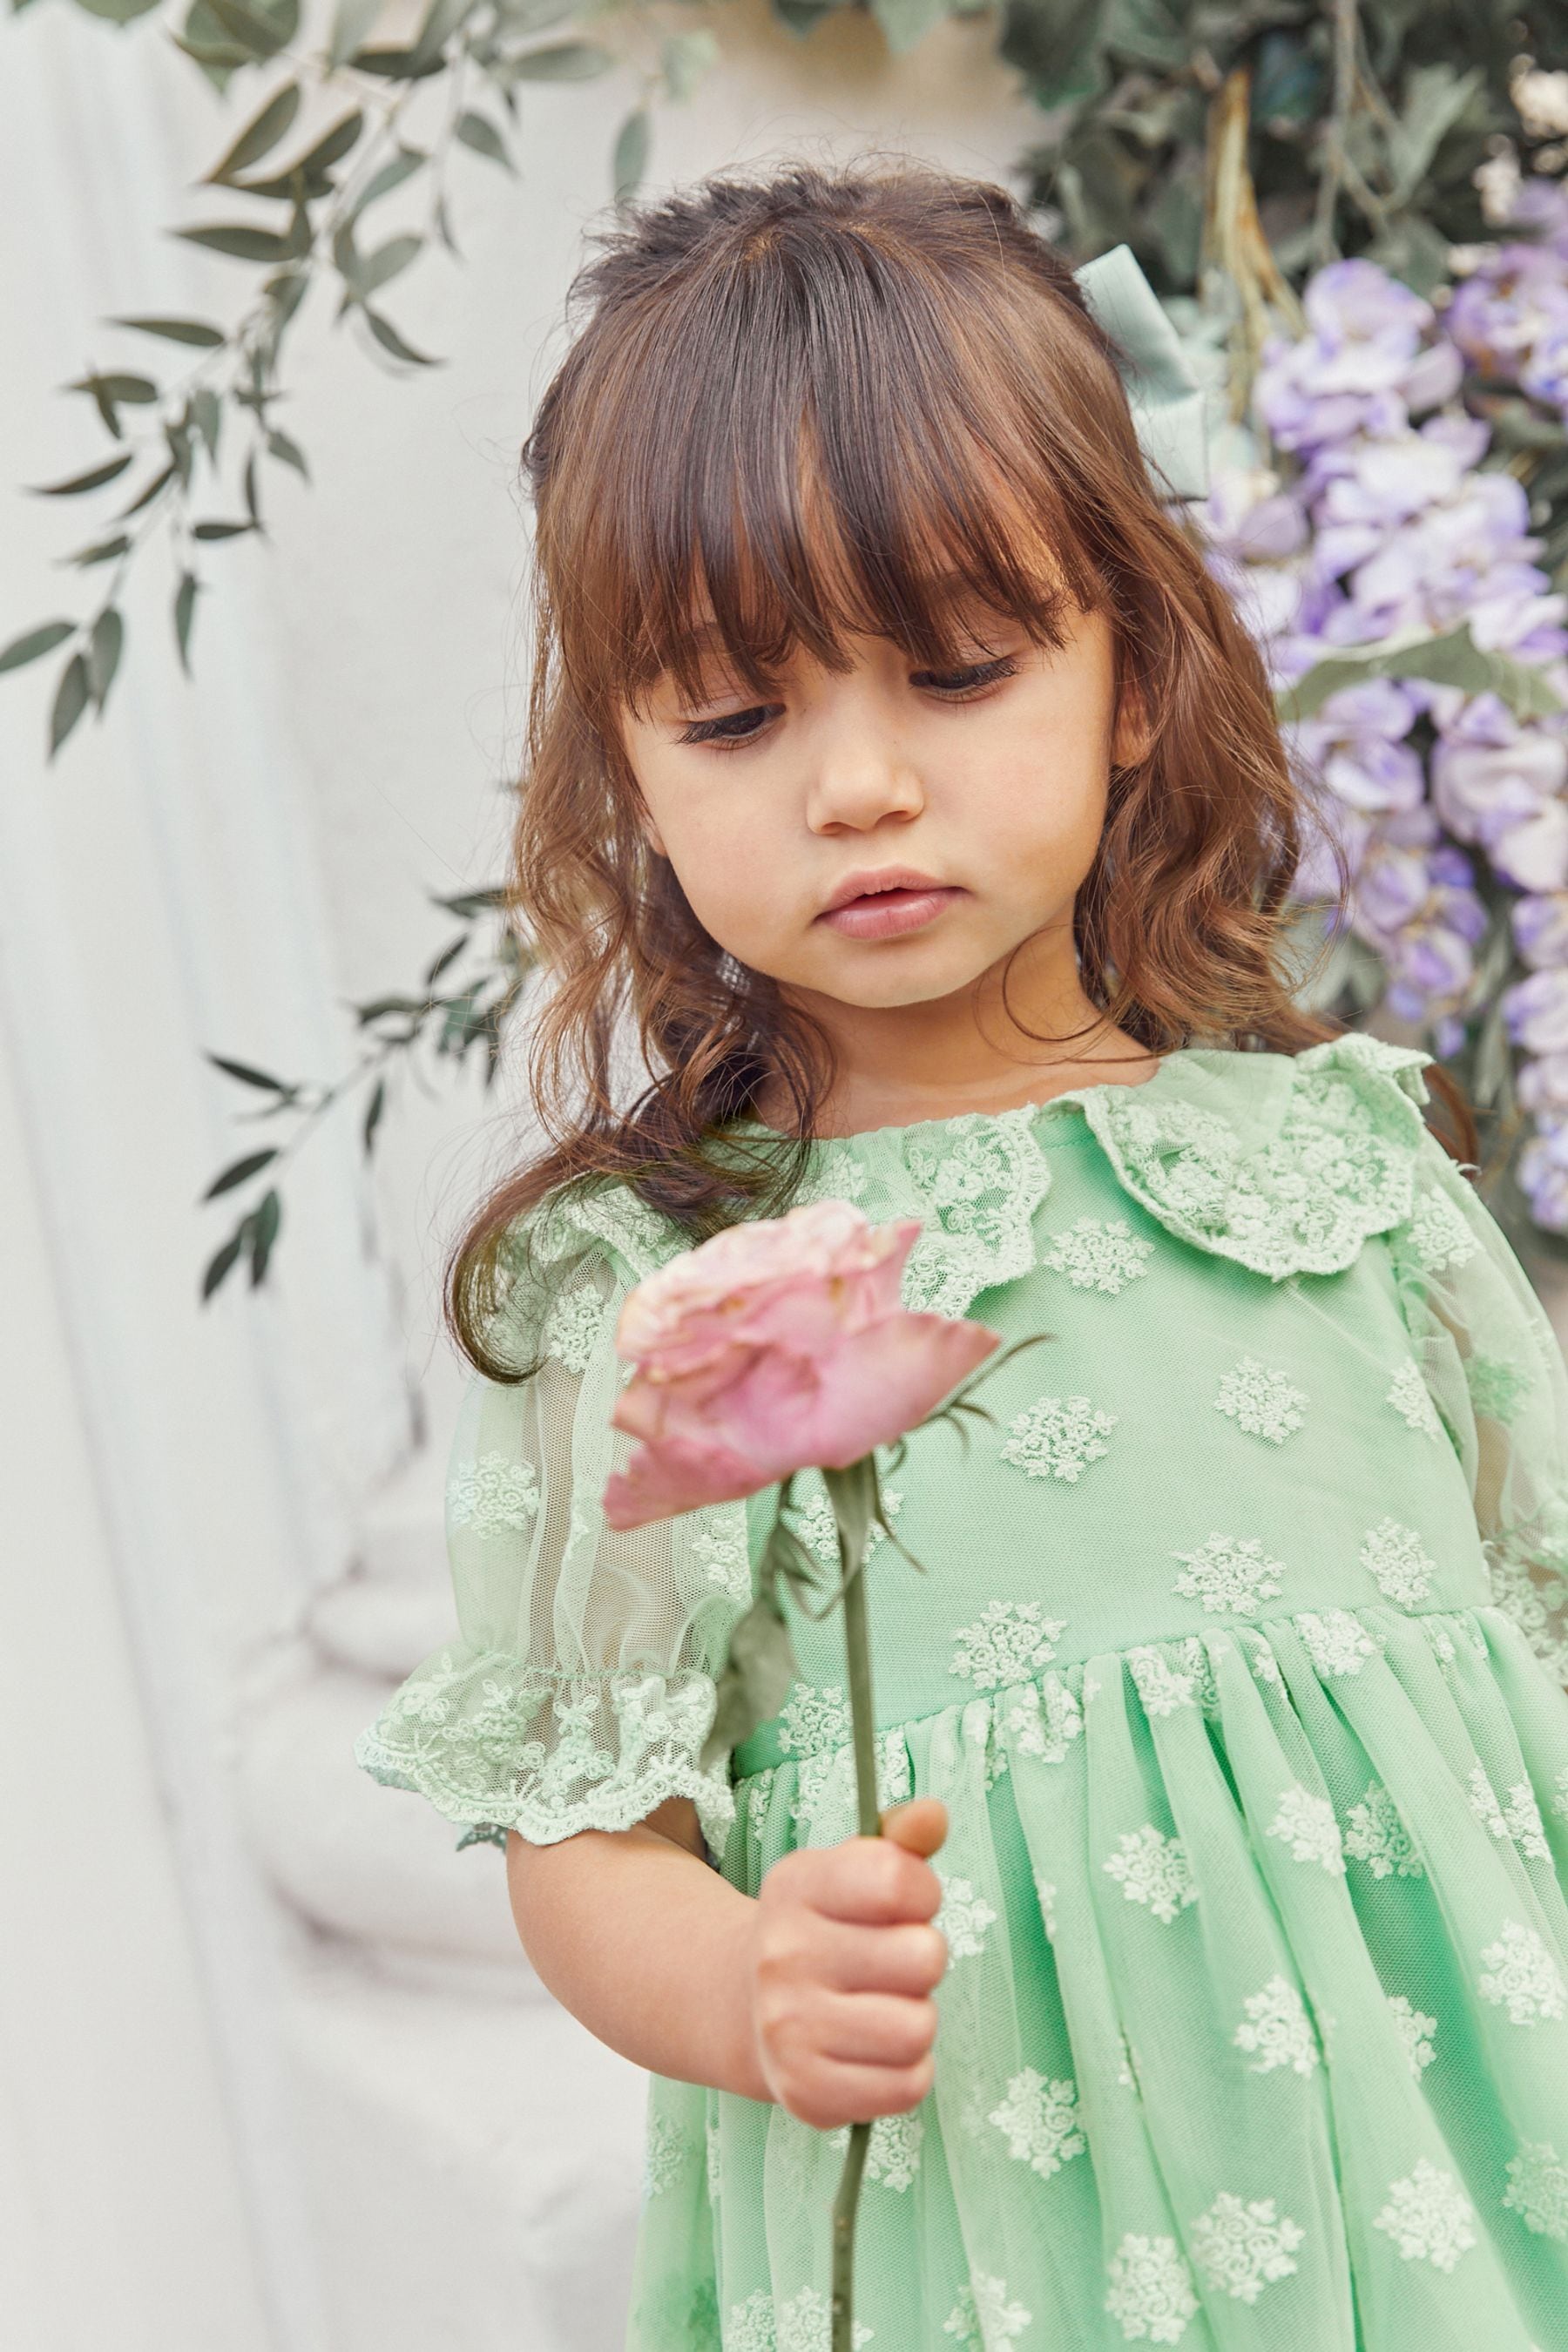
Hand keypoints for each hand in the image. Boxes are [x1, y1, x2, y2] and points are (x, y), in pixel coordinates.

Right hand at [743, 1795, 949, 2129]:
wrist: (747, 2006)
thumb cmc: (827, 1929)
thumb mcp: (852, 1870)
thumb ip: (900, 1840)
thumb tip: (934, 1814)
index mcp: (795, 1886)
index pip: (897, 1879)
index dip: (922, 1892)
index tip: (905, 1904)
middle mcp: (781, 1955)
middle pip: (923, 1956)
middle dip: (923, 1959)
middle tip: (893, 1963)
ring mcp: (787, 2029)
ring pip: (918, 2028)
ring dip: (917, 2019)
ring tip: (884, 2008)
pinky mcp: (804, 2092)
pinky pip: (907, 2086)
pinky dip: (907, 2072)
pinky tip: (874, 2051)